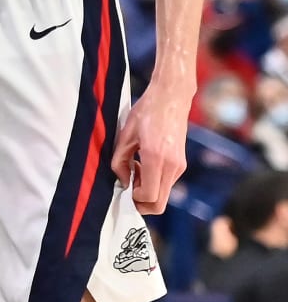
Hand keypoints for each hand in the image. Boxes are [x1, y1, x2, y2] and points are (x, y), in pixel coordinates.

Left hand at [111, 82, 190, 214]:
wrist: (171, 97)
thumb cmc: (146, 111)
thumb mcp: (125, 134)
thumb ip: (120, 160)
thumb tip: (122, 181)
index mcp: (156, 157)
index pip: (149, 197)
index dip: (134, 199)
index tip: (123, 187)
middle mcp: (172, 166)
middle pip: (159, 204)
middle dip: (141, 202)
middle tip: (127, 185)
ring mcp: (179, 166)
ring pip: (163, 194)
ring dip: (147, 190)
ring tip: (134, 169)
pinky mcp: (181, 163)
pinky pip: (166, 183)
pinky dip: (154, 182)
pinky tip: (143, 164)